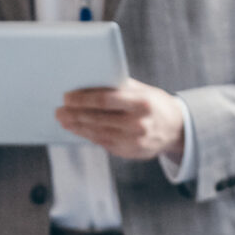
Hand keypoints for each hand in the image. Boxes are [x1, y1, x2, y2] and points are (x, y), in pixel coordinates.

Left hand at [56, 80, 187, 163]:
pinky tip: (77, 129)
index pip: (106, 100)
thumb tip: (87, 82)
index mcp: (141, 102)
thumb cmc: (154, 104)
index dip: (83, 99)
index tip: (67, 97)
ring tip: (63, 120)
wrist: (176, 128)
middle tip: (59, 111)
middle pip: (98, 118)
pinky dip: (88, 135)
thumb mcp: (142, 90)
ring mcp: (134, 141)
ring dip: (77, 127)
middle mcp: (138, 123)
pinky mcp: (130, 152)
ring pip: (98, 133)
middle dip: (75, 114)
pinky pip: (103, 143)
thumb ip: (118, 87)